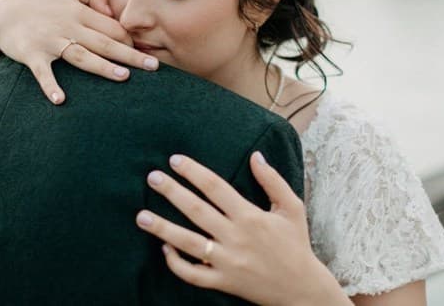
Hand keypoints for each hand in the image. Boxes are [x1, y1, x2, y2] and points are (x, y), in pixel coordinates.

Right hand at [0, 0, 158, 103]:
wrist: (3, 15)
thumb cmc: (42, 2)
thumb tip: (113, 10)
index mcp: (79, 11)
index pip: (112, 26)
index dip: (130, 40)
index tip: (145, 52)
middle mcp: (67, 25)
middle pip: (104, 42)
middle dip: (130, 54)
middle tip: (153, 66)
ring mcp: (50, 41)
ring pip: (81, 56)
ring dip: (101, 67)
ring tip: (123, 76)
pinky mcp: (32, 55)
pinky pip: (43, 72)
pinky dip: (50, 86)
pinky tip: (60, 100)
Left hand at [136, 153, 351, 305]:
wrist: (302, 289)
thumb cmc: (296, 245)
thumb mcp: (291, 208)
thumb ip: (272, 180)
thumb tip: (255, 155)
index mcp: (251, 216)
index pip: (216, 187)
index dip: (194, 172)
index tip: (175, 160)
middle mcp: (236, 237)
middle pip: (197, 211)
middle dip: (172, 192)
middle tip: (152, 178)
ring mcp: (227, 262)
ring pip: (188, 243)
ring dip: (163, 229)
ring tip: (141, 216)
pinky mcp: (223, 282)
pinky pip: (193, 274)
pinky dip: (176, 263)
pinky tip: (164, 248)